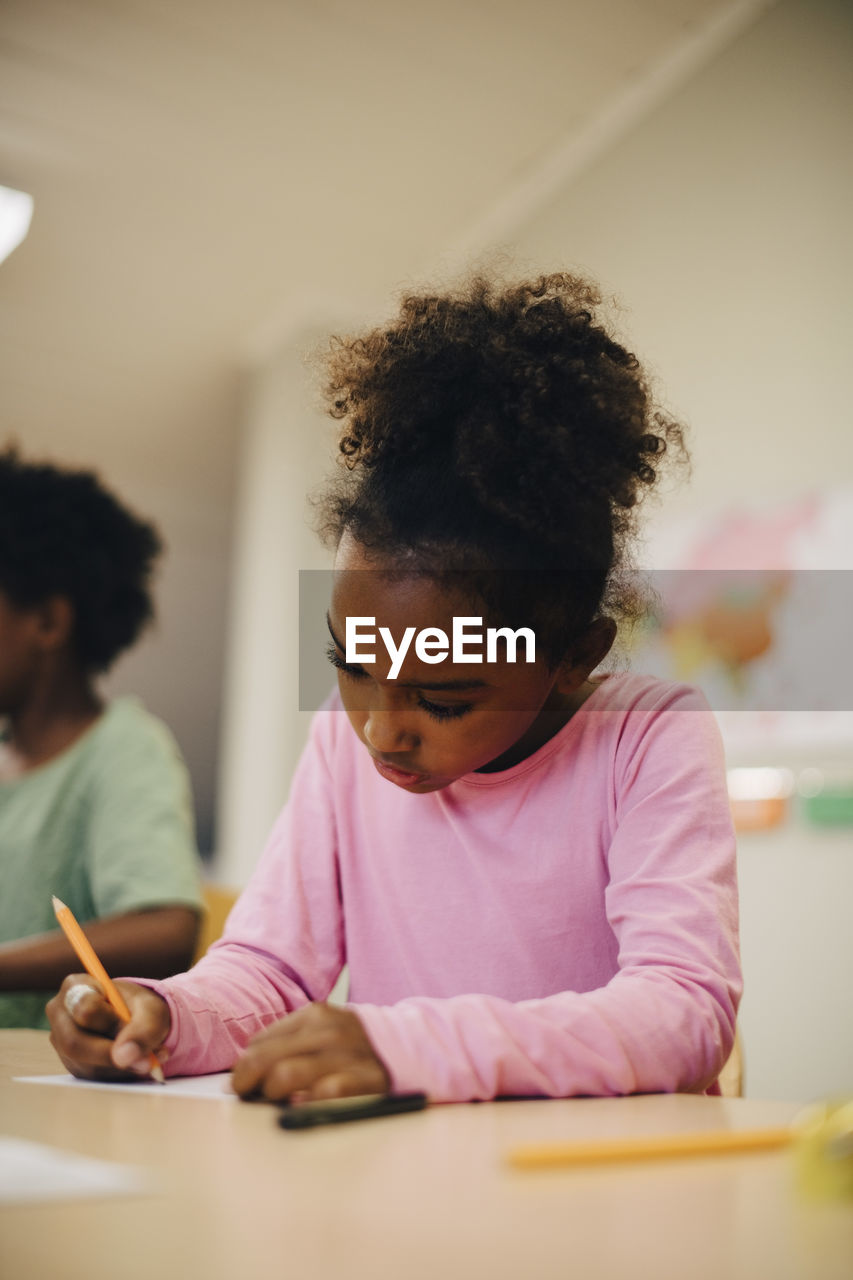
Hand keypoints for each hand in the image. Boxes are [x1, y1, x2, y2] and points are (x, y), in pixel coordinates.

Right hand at [46, 974, 171, 1080]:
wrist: (140, 1019)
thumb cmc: (141, 1008)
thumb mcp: (151, 1010)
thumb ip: (142, 1029)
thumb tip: (123, 1057)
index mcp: (75, 987)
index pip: (85, 1009)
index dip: (112, 1023)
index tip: (133, 1025)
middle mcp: (60, 1014)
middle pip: (75, 1043)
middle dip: (112, 1054)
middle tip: (145, 1060)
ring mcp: (61, 1042)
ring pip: (85, 1064)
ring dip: (120, 1067)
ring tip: (148, 1058)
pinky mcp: (72, 1064)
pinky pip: (92, 1076)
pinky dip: (119, 1074)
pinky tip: (136, 1064)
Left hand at [231, 1002, 389, 1101]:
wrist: (406, 1047)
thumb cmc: (352, 1045)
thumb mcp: (323, 1030)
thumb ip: (290, 1042)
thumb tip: (245, 1070)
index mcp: (314, 1015)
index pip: (260, 1042)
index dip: (244, 1066)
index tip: (241, 1082)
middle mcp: (327, 1030)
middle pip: (264, 1058)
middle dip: (246, 1082)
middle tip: (245, 1095)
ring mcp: (344, 1055)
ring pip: (284, 1076)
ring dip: (270, 1094)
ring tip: (275, 1100)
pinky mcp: (361, 1081)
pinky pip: (320, 1096)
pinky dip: (305, 1104)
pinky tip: (304, 1106)